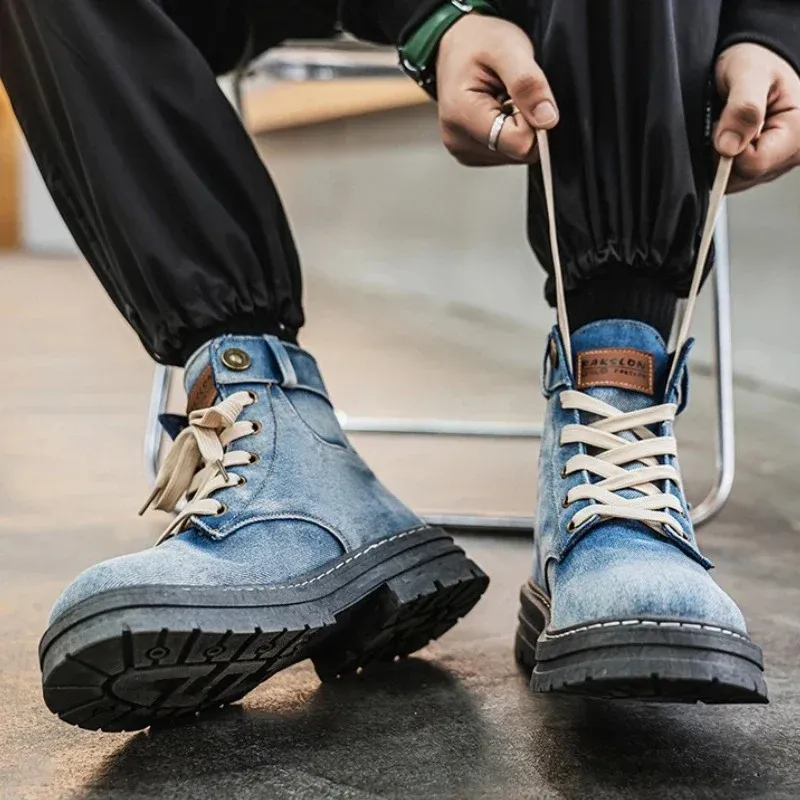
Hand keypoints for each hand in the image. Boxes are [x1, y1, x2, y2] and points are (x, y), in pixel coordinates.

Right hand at [435, 15, 558, 165]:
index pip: (518, 143)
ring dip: (518, 126)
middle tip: (511, 94)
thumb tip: (547, 120)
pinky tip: (497, 109)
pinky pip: (505, 152)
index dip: (534, 121)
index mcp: (461, 115)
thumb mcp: (507, 48)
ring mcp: (462, 149)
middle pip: (517, 152)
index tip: (525, 96)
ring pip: (513, 154)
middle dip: (526, 123)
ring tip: (502, 99)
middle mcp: (458, 139)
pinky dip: (509, 131)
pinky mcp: (470, 153)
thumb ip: (528, 84)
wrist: (456, 44)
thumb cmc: (476, 42)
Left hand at [715, 43, 799, 192]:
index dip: (728, 149)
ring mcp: (777, 162)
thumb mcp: (749, 72)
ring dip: (721, 158)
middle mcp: (792, 152)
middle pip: (743, 176)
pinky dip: (722, 161)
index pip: (754, 164)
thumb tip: (729, 146)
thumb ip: (743, 108)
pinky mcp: (762, 167)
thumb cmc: (758, 60)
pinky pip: (733, 177)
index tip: (724, 123)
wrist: (757, 57)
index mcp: (799, 132)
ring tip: (728, 126)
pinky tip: (727, 137)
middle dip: (723, 155)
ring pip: (736, 180)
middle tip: (725, 121)